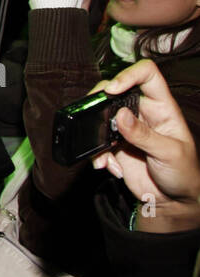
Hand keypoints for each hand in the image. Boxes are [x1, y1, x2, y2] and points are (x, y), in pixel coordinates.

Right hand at [90, 59, 199, 231]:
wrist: (173, 201)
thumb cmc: (184, 173)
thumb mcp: (170, 153)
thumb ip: (144, 135)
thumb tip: (120, 115)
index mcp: (162, 107)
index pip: (147, 76)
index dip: (128, 75)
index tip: (112, 89)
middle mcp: (142, 114)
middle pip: (115, 90)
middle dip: (99, 100)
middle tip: (92, 114)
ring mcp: (126, 129)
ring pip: (100, 115)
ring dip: (94, 132)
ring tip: (103, 155)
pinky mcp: (114, 146)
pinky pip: (96, 142)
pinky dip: (96, 155)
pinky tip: (108, 167)